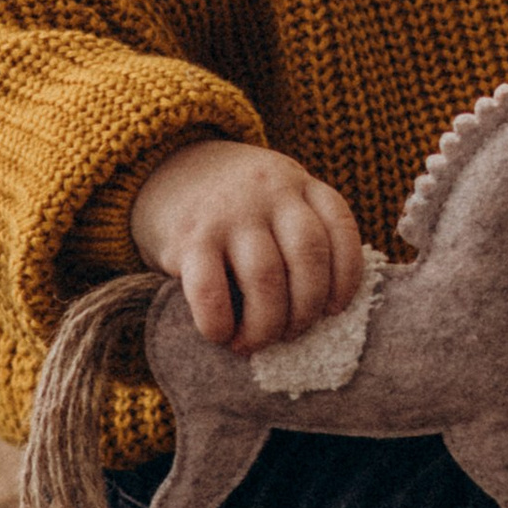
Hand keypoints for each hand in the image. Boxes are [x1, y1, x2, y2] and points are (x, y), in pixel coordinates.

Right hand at [129, 138, 366, 351]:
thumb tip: (319, 308)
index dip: (346, 276)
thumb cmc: (230, 200)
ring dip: (266, 324)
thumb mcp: (274, 193)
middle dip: (306, 309)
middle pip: (308, 256)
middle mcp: (269, 193)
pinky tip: (221, 334)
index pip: (340, 227)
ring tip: (254, 342)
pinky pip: (211, 291)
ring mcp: (229, 213)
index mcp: (297, 182)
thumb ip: (297, 229)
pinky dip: (220, 323)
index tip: (334, 309)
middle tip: (290, 334)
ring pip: (266, 278)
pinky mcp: (189, 238)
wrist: (161, 165)